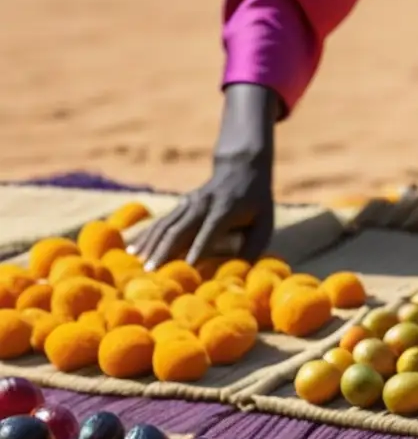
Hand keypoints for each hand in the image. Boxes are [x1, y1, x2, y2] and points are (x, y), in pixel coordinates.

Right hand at [132, 154, 273, 269]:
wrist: (241, 168)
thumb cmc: (257, 203)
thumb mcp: (265, 222)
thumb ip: (254, 246)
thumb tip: (239, 269)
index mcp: (226, 209)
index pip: (209, 230)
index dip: (199, 247)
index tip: (187, 266)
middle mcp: (203, 204)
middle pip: (180, 229)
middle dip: (164, 250)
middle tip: (151, 270)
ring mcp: (189, 203)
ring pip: (165, 224)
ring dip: (149, 243)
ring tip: (135, 261)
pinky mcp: (180, 204)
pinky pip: (160, 221)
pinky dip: (146, 234)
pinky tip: (131, 247)